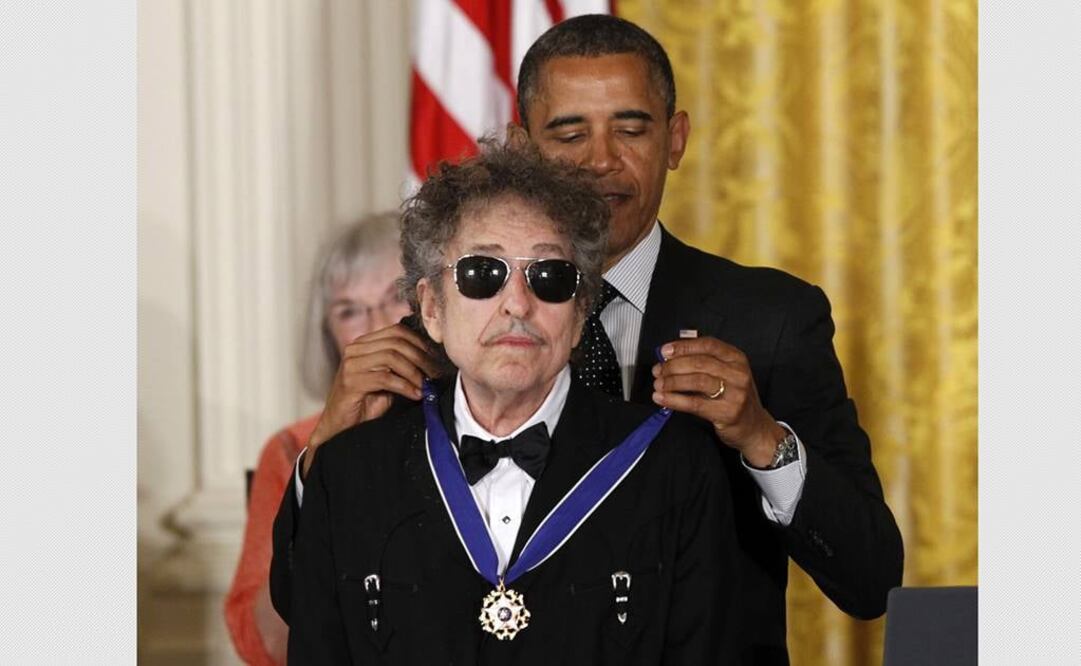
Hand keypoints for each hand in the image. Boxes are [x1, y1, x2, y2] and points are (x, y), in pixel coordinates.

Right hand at [303, 323, 440, 475]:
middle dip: (421, 358)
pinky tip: (416, 395)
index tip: (436, 359)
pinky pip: (385, 378)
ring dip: (414, 373)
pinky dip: (405, 386)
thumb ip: (402, 365)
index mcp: (364, 343)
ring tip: (426, 386)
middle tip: (436, 374)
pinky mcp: (350, 381)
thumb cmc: (367, 403)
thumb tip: (433, 360)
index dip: (420, 343)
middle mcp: (355, 349)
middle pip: (396, 342)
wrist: (341, 426)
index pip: (397, 331)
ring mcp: (351, 364)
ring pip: (391, 357)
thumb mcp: (388, 379)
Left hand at [651, 337, 785, 466]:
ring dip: (672, 382)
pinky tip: (663, 398)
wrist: (754, 427)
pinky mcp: (728, 412)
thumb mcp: (726, 374)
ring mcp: (735, 393)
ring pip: (697, 381)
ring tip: (659, 385)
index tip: (665, 351)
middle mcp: (738, 373)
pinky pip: (695, 403)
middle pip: (699, 362)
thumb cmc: (735, 398)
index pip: (707, 344)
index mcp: (736, 358)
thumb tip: (671, 356)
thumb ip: (703, 362)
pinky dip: (675, 400)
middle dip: (673, 366)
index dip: (683, 346)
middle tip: (659, 371)